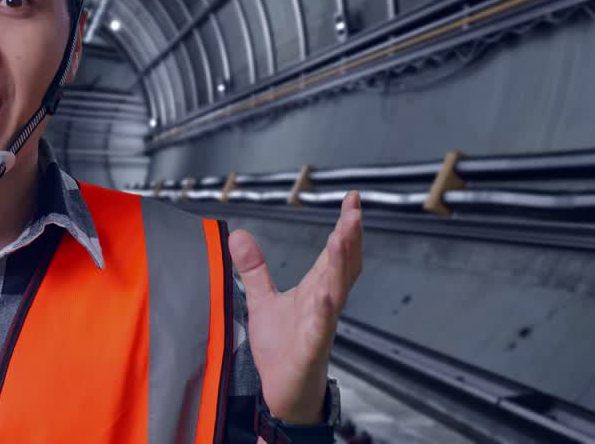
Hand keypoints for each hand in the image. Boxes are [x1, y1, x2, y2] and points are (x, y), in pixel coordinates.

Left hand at [228, 190, 362, 423]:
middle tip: (354, 210)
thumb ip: (254, 269)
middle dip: (350, 238)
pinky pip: (321, 328)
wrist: (283, 393)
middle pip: (343, 266)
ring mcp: (321, 326)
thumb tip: (239, 235)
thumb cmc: (282, 349)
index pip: (334, 254)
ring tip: (343, 236)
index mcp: (315, 291)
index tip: (352, 200)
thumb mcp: (262, 301)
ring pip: (337, 291)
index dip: (344, 227)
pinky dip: (324, 310)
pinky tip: (325, 294)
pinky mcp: (311, 349)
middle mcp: (324, 304)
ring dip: (341, 264)